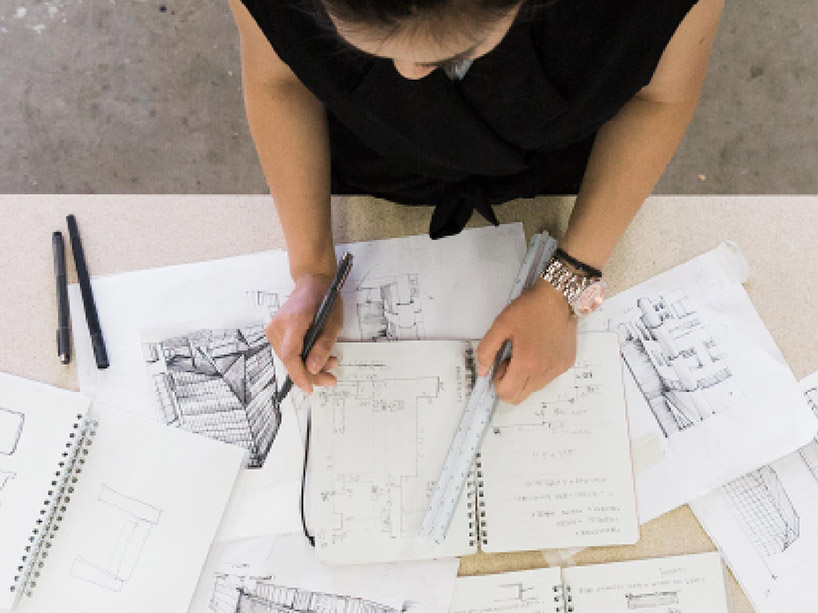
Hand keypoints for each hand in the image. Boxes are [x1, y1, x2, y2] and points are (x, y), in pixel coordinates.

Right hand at [265, 273, 342, 393]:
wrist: (312, 282)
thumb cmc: (324, 299)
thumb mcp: (333, 323)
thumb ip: (323, 346)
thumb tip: (313, 369)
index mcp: (294, 320)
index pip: (291, 354)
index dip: (299, 374)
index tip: (310, 388)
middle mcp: (278, 326)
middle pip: (290, 359)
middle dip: (310, 374)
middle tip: (331, 380)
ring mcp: (273, 329)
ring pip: (289, 358)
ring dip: (308, 367)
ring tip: (331, 364)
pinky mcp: (275, 333)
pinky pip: (288, 352)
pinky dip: (303, 358)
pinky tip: (318, 359)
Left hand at [476, 280, 577, 404]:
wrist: (559, 297)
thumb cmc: (530, 309)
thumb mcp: (500, 325)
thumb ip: (486, 350)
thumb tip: (483, 371)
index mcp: (527, 363)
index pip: (507, 394)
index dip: (499, 381)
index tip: (502, 362)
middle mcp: (545, 371)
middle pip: (520, 397)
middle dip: (510, 382)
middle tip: (512, 358)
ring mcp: (557, 369)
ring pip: (534, 388)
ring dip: (524, 376)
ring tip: (526, 351)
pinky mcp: (566, 364)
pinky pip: (548, 378)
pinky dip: (539, 370)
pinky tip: (539, 349)